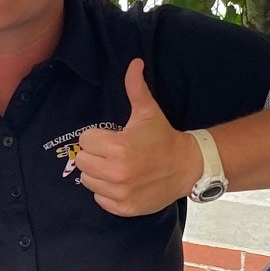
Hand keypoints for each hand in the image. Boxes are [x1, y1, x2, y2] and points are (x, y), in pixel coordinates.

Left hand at [74, 59, 203, 216]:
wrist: (187, 167)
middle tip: (111, 152)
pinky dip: (106, 192)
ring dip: (98, 173)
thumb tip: (134, 62)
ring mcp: (120, 192)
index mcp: (119, 147)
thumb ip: (136, 87)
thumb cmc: (163, 138)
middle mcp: (116, 172)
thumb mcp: (148, 112)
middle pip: (82, 161)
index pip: (85, 141)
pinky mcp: (124, 207)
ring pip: (88, 180)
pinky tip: (121, 182)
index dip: (96, 137)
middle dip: (94, 155)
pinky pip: (99, 199)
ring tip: (116, 167)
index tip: (110, 138)